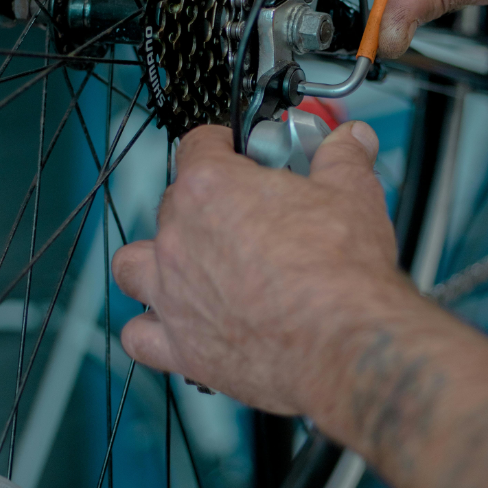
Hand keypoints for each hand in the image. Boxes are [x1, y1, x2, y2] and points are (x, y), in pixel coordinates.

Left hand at [111, 122, 419, 416]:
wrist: (344, 344)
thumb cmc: (342, 271)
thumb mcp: (354, 193)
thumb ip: (342, 158)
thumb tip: (350, 140)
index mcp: (212, 189)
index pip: (198, 145)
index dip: (224, 145)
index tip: (242, 154)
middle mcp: (179, 239)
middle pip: (173, 204)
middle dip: (206, 204)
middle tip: (249, 215)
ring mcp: (172, 294)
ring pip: (133, 266)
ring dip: (155, 262)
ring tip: (193, 266)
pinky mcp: (180, 347)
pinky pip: (139, 335)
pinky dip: (153, 328)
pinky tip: (181, 324)